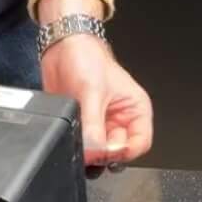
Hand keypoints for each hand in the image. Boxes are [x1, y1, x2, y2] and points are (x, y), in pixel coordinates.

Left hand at [41, 36, 153, 166]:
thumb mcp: (93, 91)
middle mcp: (120, 120)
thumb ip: (93, 125)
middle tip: (88, 143)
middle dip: (102, 152)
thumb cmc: (87, 58)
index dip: (123, 151)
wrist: (62, 48)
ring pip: (99, 152)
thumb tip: (94, 152)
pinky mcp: (83, 126)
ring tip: (79, 135)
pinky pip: (82, 145)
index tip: (105, 151)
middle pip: (118, 152)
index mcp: (135, 109)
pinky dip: (76, 144)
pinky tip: (71, 132)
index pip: (140, 144)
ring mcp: (101, 125)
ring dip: (88, 149)